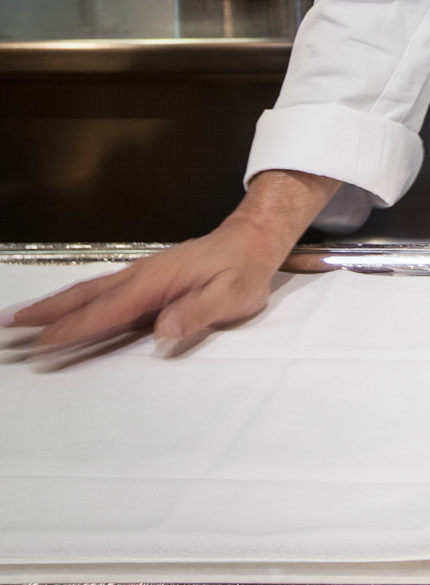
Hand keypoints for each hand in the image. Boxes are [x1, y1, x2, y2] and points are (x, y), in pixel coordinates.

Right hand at [1, 170, 339, 357]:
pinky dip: (73, 302)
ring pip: (86, 293)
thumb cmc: (243, 271)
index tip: (39, 344)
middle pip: (82, 298)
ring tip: (17, 318)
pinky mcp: (144, 280)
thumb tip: (163, 333)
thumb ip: (198, 313)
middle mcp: (139, 276)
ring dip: (51, 307)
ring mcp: (139, 276)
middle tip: (6, 326)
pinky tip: (61, 312)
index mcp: (155, 283)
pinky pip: (99, 293)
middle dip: (43, 314)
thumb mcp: (232, 295)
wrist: (252, 240)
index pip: (105, 311)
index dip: (70, 329)